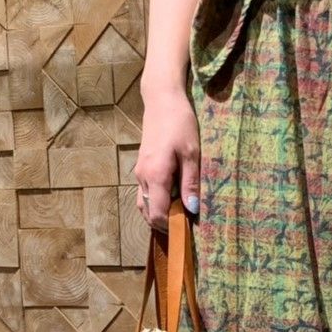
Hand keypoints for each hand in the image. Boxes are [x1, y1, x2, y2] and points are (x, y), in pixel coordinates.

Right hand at [133, 84, 201, 232]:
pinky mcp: (141, 168)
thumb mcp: (192, 153)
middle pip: (149, 213)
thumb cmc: (180, 124)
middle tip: (185, 226)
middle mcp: (143, 178)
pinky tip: (171, 201)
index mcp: (156, 175)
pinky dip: (155, 203)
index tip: (187, 230)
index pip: (158, 213)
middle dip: (165, 224)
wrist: (161, 101)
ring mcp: (139, 173)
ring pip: (144, 205)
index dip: (171, 227)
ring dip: (159, 214)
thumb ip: (191, 183)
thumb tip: (192, 209)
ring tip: (179, 216)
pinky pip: (145, 194)